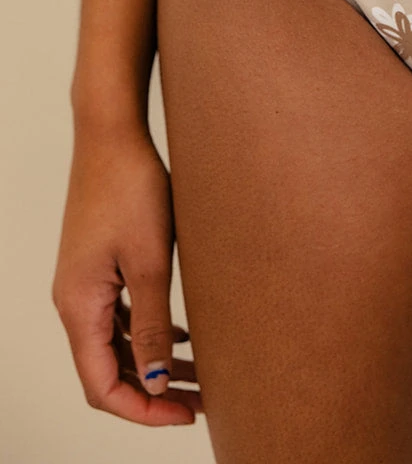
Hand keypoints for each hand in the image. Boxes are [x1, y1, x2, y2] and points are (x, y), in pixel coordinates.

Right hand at [52, 123, 200, 424]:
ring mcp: (85, 283)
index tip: (186, 414)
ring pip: (115, 344)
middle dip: (151, 393)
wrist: (112, 134)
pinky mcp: (99, 264)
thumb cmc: (131, 189)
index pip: (102, 385)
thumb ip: (152, 325)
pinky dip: (147, 334)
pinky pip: (119, 317)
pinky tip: (181, 338)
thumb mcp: (149, 261)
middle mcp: (75, 301)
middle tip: (199, 402)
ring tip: (198, 377)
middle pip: (107, 370)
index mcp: (79, 307)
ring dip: (151, 365)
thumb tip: (154, 382)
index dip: (143, 409)